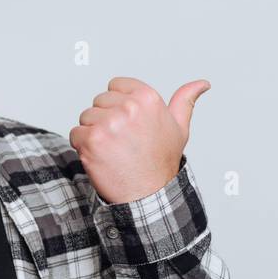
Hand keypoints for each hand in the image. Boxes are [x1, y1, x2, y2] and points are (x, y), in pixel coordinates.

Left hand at [68, 76, 209, 203]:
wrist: (148, 194)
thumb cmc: (161, 162)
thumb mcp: (179, 128)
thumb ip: (185, 101)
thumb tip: (202, 84)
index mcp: (147, 98)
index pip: (115, 85)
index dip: (118, 104)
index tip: (127, 123)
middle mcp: (128, 107)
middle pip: (99, 101)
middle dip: (105, 119)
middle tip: (122, 141)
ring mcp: (108, 123)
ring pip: (86, 117)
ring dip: (93, 133)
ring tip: (112, 150)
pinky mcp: (91, 140)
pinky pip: (75, 133)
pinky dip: (82, 146)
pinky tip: (101, 157)